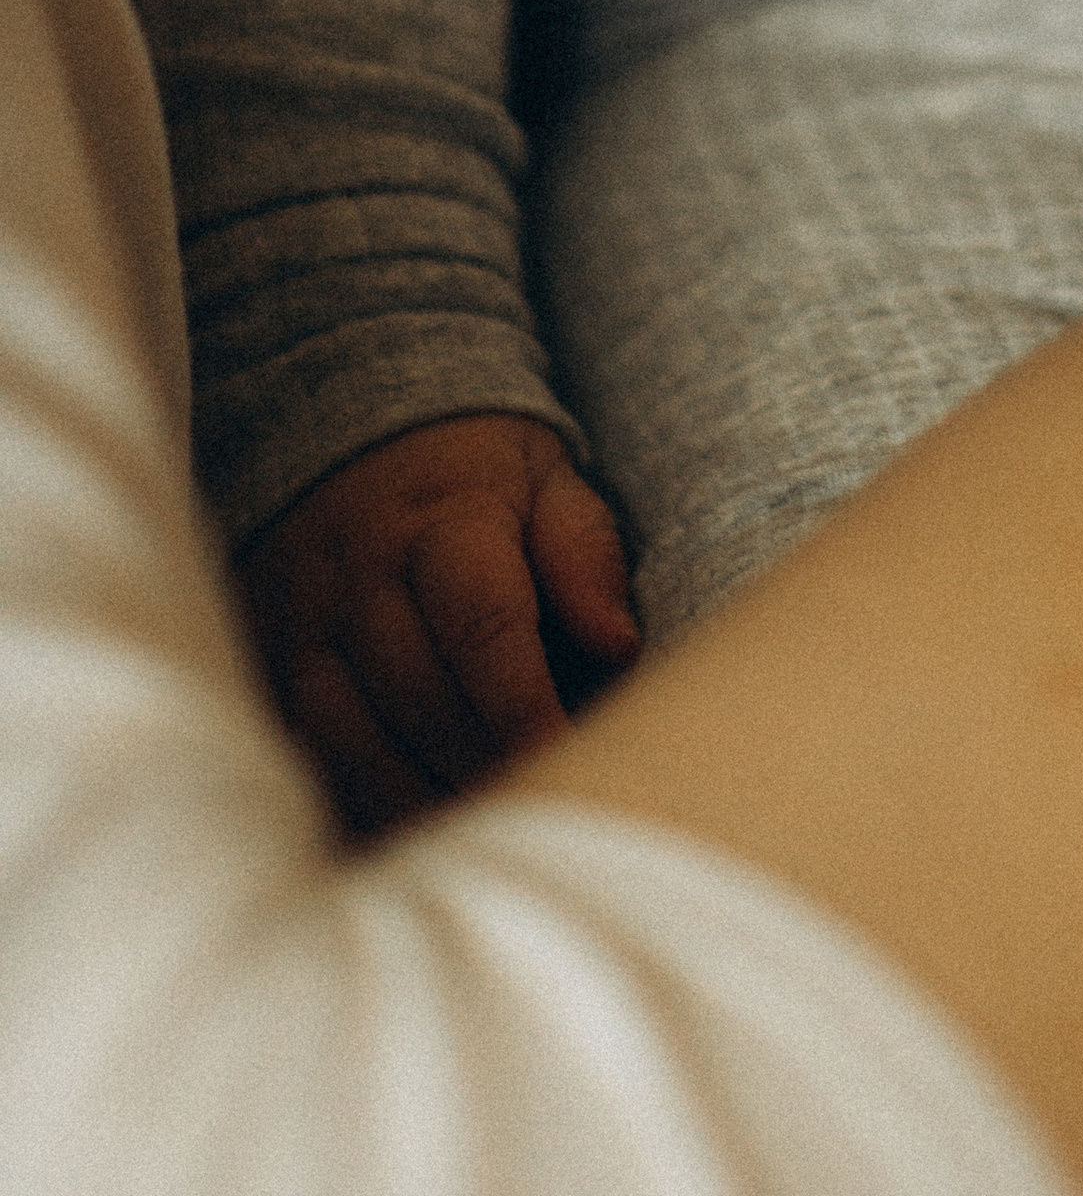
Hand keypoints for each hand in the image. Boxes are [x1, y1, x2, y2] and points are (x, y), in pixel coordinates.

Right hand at [242, 413, 639, 834]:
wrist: (353, 436)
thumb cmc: (479, 475)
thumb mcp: (547, 477)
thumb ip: (584, 551)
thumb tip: (619, 645)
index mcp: (439, 522)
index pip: (483, 625)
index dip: (525, 706)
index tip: (569, 762)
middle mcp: (358, 580)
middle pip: (416, 697)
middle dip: (481, 767)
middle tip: (540, 819)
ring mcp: (300, 629)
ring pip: (347, 742)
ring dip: (416, 803)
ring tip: (482, 844)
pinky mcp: (265, 670)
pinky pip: (301, 759)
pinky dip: (353, 807)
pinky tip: (409, 843)